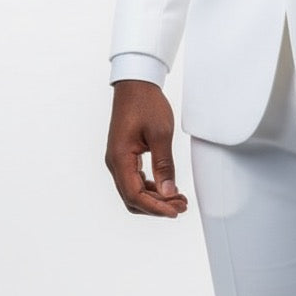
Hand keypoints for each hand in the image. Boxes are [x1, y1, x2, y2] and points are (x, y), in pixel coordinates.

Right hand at [105, 80, 187, 217]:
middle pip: (132, 198)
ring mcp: (118, 160)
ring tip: (178, 199)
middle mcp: (114, 163)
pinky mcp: (124, 155)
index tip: (174, 212)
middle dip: (156, 206)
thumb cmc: (146, 104)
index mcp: (119, 159)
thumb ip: (164, 165)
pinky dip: (150, 187)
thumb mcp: (161, 134)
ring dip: (155, 198)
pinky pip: (134, 180)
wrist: (136, 84)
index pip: (134, 195)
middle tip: (181, 206)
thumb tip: (168, 192)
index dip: (155, 208)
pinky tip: (167, 187)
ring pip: (133, 191)